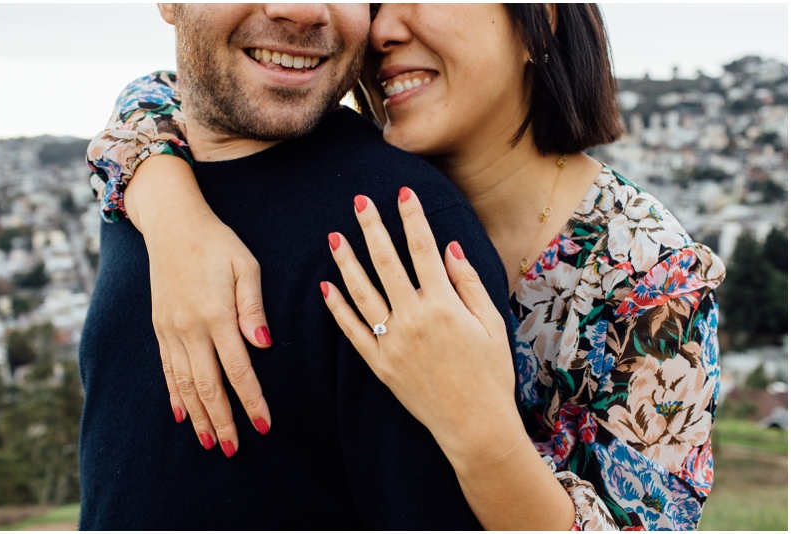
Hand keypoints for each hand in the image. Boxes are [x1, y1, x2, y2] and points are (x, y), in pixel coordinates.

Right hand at [126, 155, 271, 456]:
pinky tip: (182, 415)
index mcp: (216, 314)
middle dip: (223, 420)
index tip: (264, 425)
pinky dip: (175, 395)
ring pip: (185, 384)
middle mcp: (190, 328)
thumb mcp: (245, 264)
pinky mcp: (159, 327)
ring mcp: (171, 330)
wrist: (172, 225)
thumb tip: (263, 344)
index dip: (251, 400)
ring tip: (209, 442)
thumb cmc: (217, 243)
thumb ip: (253, 306)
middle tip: (233, 449)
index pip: (238, 369)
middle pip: (208, 386)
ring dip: (198, 416)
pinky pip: (167, 369)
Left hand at [321, 188, 519, 462]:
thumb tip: (448, 247)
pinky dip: (337, 309)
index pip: (423, 248)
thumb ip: (467, 283)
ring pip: (361, 292)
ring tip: (334, 236)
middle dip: (371, 227)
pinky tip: (326, 287)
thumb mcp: (491, 323)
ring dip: (346, 262)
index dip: (412, 216)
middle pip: (386, 262)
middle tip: (358, 200)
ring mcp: (392, 342)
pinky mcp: (379, 364)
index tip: (404, 192)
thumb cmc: (490, 373)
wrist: (475, 424)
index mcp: (443, 304)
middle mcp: (413, 318)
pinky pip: (352, 331)